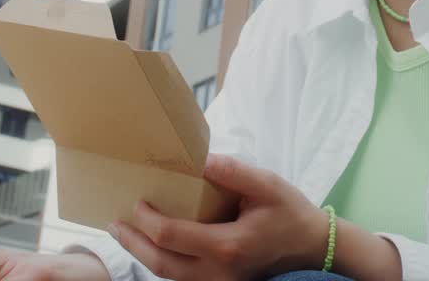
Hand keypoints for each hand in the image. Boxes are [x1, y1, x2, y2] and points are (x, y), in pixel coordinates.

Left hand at [110, 154, 330, 280]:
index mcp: (227, 245)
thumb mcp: (266, 184)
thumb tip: (198, 159)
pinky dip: (163, 261)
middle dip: (133, 243)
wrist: (315, 248)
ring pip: (168, 276)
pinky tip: (153, 244)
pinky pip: (182, 277)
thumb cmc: (291, 213)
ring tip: (125, 233)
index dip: (146, 220)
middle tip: (114, 223)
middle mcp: (218, 272)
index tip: (137, 201)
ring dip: (143, 254)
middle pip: (160, 264)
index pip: (171, 236)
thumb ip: (232, 171)